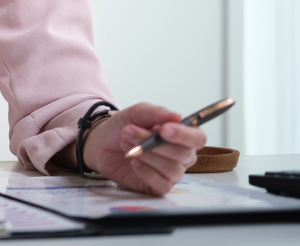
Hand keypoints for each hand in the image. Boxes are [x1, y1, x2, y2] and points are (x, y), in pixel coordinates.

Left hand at [82, 102, 206, 194]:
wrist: (102, 143)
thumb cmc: (124, 127)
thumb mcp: (135, 113)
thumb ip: (155, 113)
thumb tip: (177, 116)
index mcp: (182, 136)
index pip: (198, 138)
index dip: (184, 135)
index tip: (163, 130)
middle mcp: (182, 155)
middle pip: (183, 154)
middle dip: (153, 143)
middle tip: (129, 132)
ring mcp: (172, 172)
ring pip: (172, 169)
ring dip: (146, 155)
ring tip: (126, 144)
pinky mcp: (159, 186)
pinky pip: (162, 184)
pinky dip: (147, 172)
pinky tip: (134, 162)